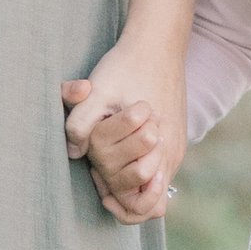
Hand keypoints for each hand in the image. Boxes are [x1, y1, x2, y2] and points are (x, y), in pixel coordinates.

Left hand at [63, 33, 188, 223]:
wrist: (157, 43)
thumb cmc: (125, 66)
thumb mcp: (96, 91)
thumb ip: (81, 124)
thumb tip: (74, 153)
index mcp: (155, 146)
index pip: (143, 206)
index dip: (118, 204)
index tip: (99, 184)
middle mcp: (170, 153)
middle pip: (144, 198)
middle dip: (118, 187)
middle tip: (98, 167)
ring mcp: (175, 147)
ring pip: (153, 185)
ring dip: (128, 176)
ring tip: (106, 154)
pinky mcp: (175, 138)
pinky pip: (158, 169)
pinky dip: (138, 165)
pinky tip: (118, 146)